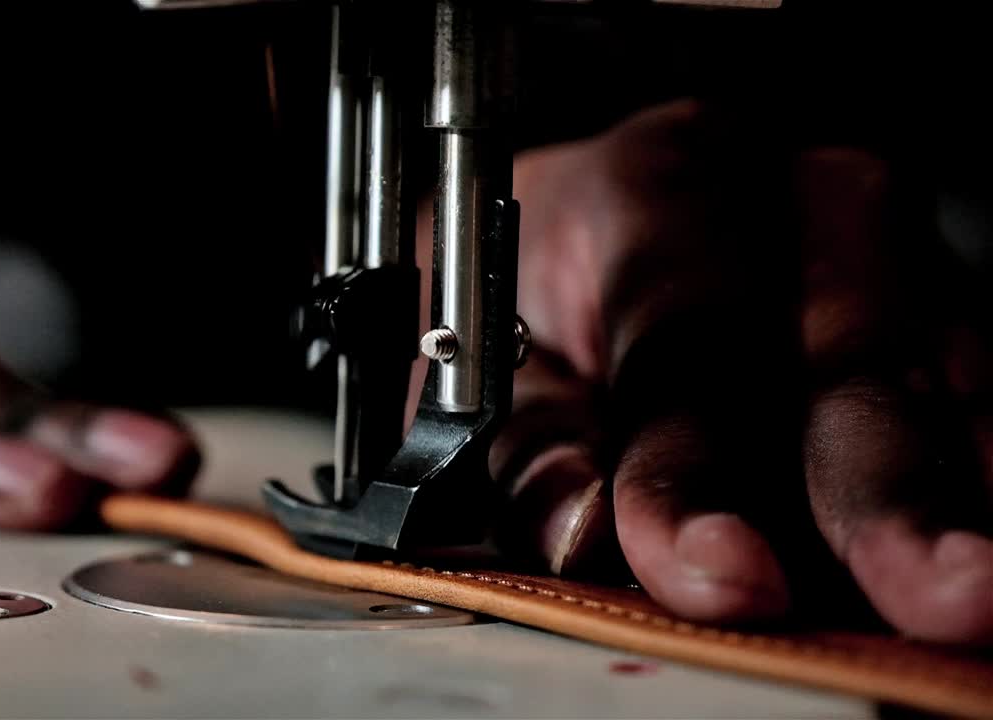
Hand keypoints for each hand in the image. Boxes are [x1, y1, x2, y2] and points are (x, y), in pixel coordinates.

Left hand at [493, 100, 992, 643]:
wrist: (567, 235)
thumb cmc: (521, 292)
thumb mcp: (484, 356)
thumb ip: (534, 447)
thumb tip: (588, 538)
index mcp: (657, 182)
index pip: (688, 336)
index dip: (701, 467)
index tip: (718, 575)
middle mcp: (793, 198)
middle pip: (850, 350)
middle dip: (887, 489)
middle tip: (933, 596)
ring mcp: (883, 254)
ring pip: (935, 380)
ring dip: (951, 501)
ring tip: (964, 602)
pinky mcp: (934, 316)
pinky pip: (961, 406)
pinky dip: (961, 487)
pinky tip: (961, 549)